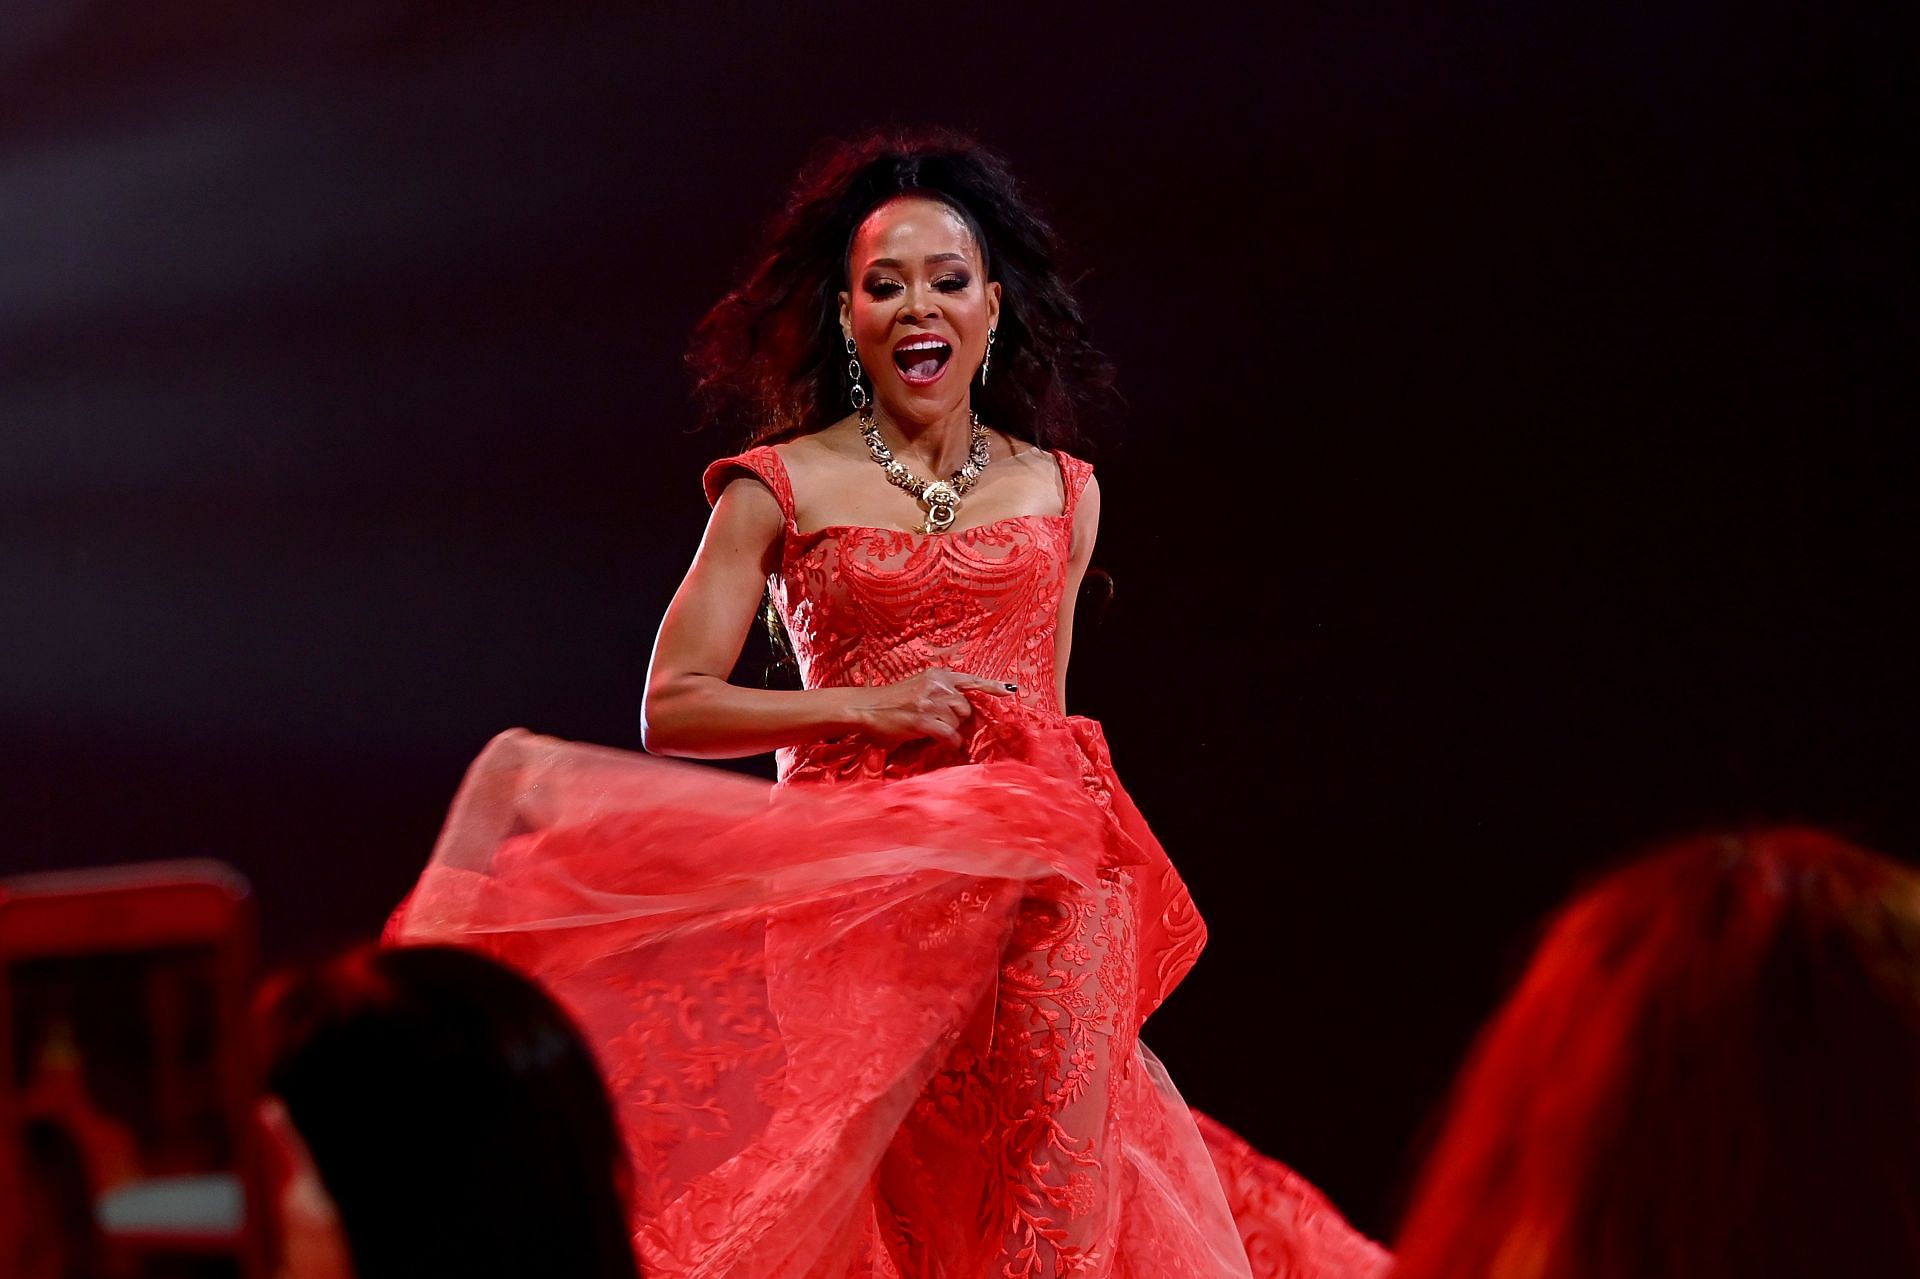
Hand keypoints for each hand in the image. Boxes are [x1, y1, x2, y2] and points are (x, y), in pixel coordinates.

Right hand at [852, 668, 1015, 747]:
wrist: (865, 707)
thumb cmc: (891, 700)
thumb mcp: (918, 686)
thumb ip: (940, 690)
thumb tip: (963, 706)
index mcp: (937, 676)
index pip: (970, 680)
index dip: (991, 686)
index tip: (1010, 690)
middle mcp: (936, 685)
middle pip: (966, 707)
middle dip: (959, 719)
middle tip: (943, 723)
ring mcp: (929, 702)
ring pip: (958, 722)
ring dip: (951, 730)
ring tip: (935, 731)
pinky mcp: (923, 720)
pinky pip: (948, 735)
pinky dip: (951, 743)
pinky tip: (947, 745)